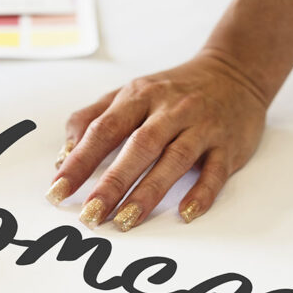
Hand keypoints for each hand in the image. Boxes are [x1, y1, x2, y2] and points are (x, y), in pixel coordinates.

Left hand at [46, 52, 267, 229]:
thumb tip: (64, 154)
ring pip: (174, 160)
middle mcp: (170, 111)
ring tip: (126, 220)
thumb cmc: (174, 90)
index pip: (103, 130)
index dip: (78, 161)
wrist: (236, 71)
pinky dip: (202, 192)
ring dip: (149, 192)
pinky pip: (215, 171)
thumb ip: (93, 118)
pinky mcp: (228, 146)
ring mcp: (201, 127)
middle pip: (138, 147)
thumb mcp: (130, 93)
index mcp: (139, 97)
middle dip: (112, 183)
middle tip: (90, 214)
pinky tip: (186, 213)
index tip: (57, 190)